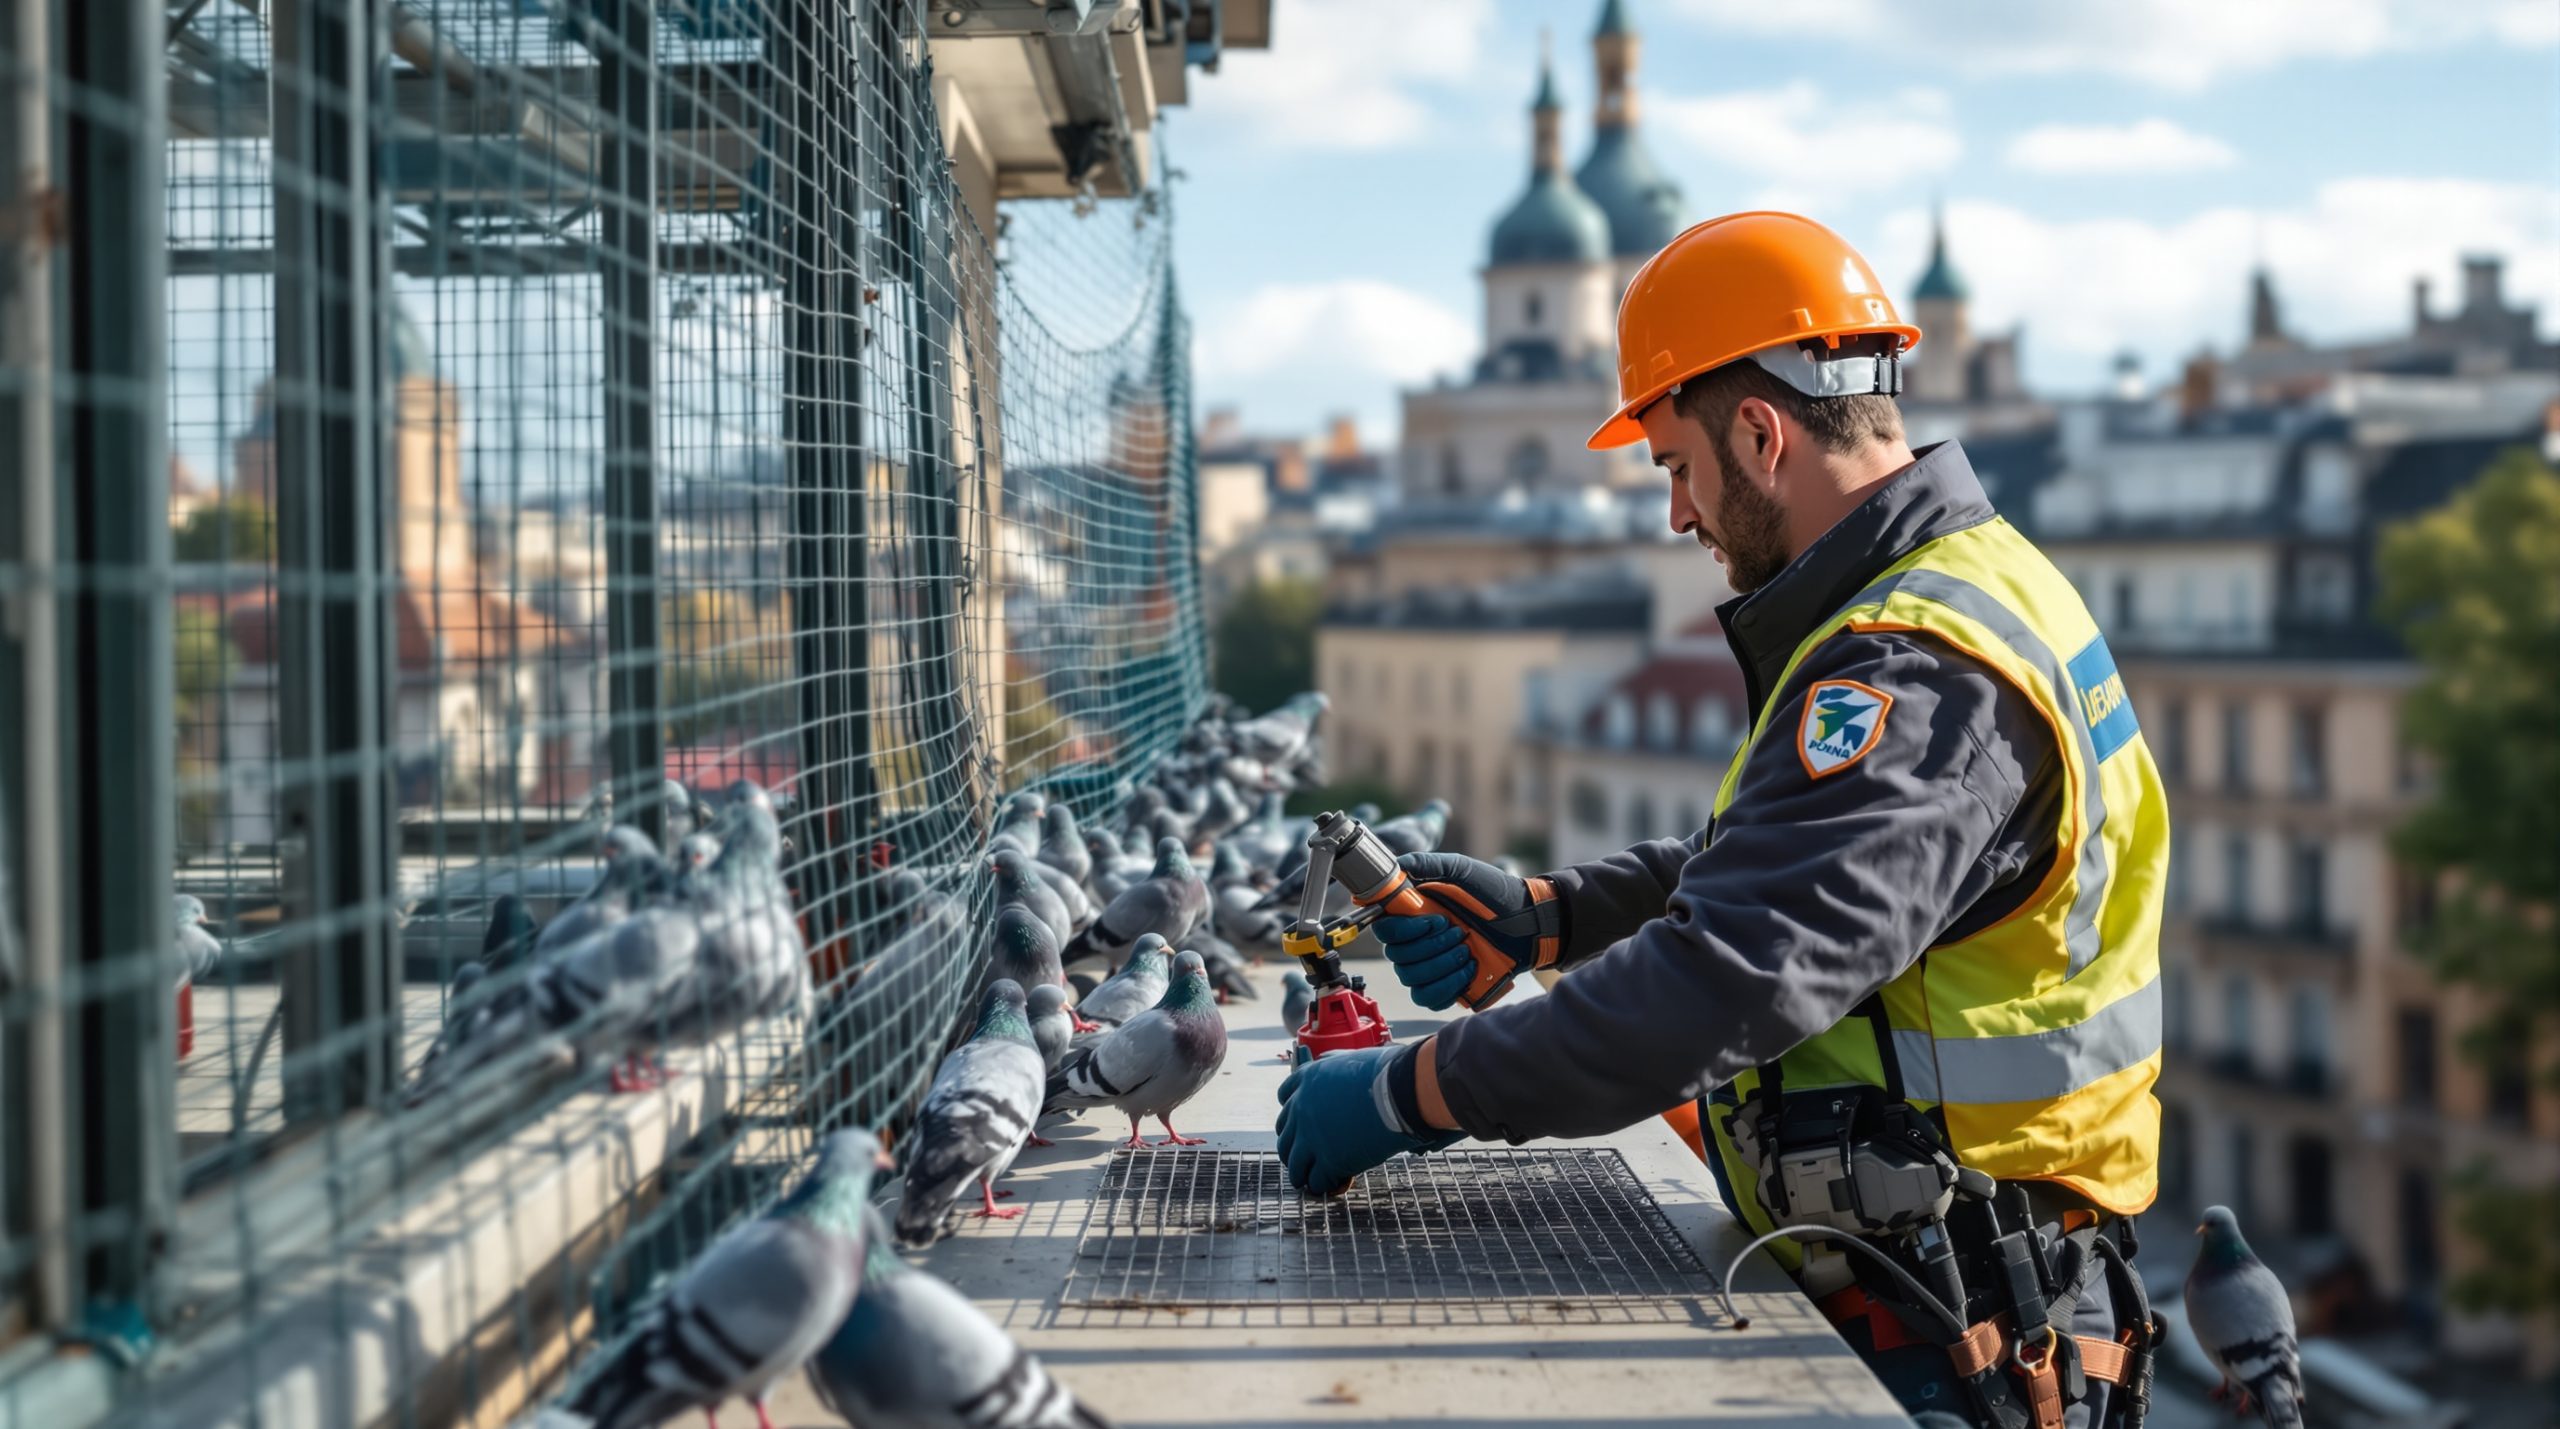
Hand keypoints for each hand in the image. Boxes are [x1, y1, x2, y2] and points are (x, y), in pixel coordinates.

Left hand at [1274, 1043, 1461, 1196]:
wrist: (1400, 1092)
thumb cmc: (1387, 1073)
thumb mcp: (1352, 1061)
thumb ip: (1337, 1070)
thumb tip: (1337, 1072)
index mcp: (1309, 1080)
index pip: (1285, 1097)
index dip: (1293, 1113)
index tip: (1299, 1122)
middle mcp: (1302, 1108)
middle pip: (1285, 1135)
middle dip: (1292, 1148)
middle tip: (1302, 1157)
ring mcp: (1312, 1136)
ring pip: (1294, 1163)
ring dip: (1301, 1173)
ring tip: (1309, 1180)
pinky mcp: (1329, 1160)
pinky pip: (1317, 1180)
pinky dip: (1323, 1185)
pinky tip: (1331, 1185)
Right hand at [1372, 852, 1561, 1010]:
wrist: (1528, 922)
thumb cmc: (1496, 893)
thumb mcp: (1462, 870)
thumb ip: (1427, 864)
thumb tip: (1396, 865)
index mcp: (1414, 913)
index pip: (1384, 929)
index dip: (1403, 929)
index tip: (1435, 919)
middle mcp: (1417, 940)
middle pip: (1397, 956)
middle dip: (1431, 945)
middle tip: (1460, 931)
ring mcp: (1430, 965)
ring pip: (1411, 978)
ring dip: (1440, 964)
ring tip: (1467, 950)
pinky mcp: (1446, 986)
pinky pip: (1427, 997)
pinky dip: (1446, 986)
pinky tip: (1469, 969)